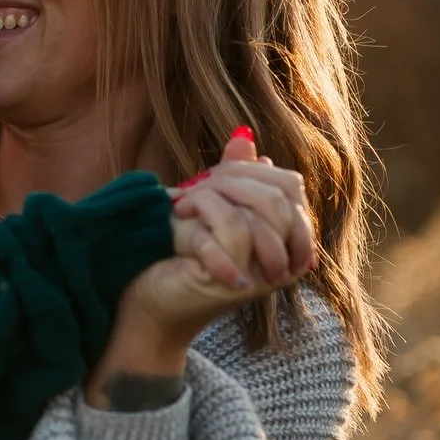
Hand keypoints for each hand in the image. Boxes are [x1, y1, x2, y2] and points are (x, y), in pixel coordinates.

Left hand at [84, 132, 316, 410]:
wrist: (148, 302)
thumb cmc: (177, 256)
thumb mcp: (209, 209)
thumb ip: (231, 176)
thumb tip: (244, 138)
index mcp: (283, 241)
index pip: (291, 186)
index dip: (253, 170)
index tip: (215, 176)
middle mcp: (283, 262)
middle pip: (282, 197)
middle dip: (234, 179)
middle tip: (197, 185)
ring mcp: (262, 274)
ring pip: (260, 211)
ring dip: (214, 194)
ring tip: (184, 202)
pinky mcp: (235, 281)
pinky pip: (233, 228)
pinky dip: (203, 209)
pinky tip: (179, 214)